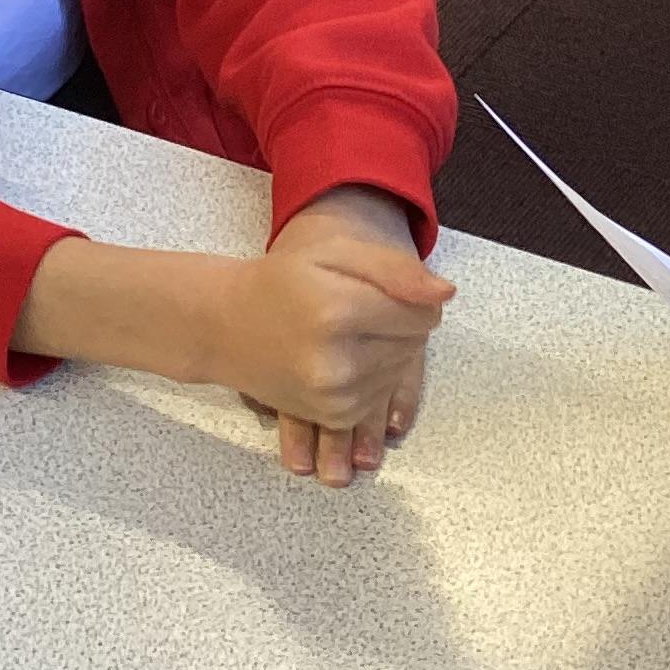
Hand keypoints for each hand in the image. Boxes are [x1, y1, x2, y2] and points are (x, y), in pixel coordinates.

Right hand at [216, 187, 451, 487]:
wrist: (223, 327)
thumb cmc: (281, 281)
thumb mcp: (336, 253)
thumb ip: (396, 269)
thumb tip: (445, 295)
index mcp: (338, 311)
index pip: (422, 314)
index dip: (413, 298)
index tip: (381, 290)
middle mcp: (337, 362)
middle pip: (414, 343)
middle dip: (400, 324)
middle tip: (356, 308)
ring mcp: (334, 397)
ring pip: (400, 370)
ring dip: (387, 351)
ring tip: (345, 332)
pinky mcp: (333, 416)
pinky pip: (382, 395)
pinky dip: (373, 375)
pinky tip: (343, 356)